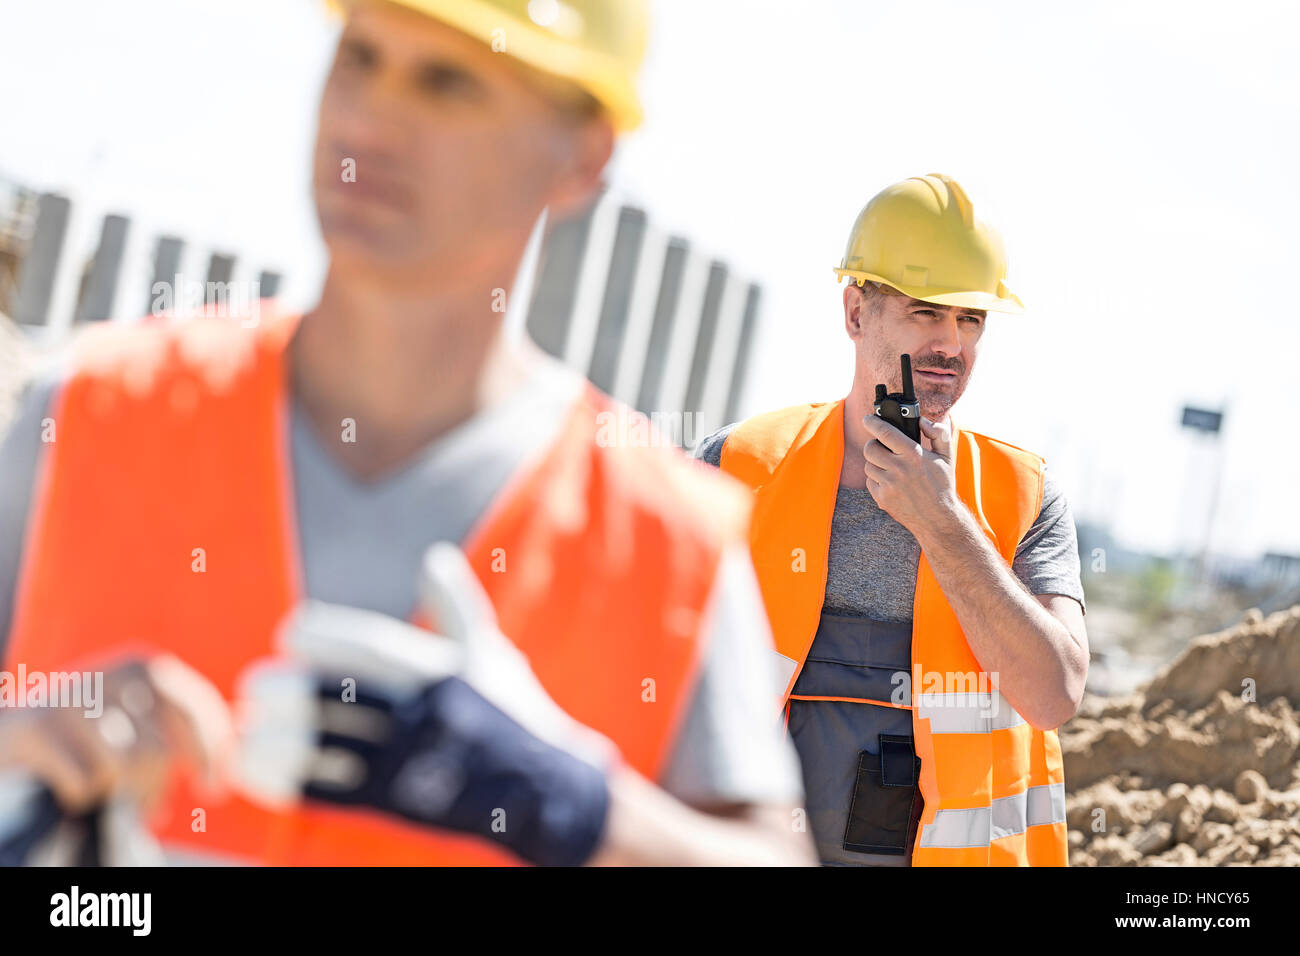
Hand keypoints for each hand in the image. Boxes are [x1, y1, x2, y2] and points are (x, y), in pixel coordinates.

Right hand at [0, 655, 232, 814]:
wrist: (5, 730)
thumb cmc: (83, 731)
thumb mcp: (135, 714)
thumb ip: (182, 722)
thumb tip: (248, 727)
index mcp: (143, 664)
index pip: (196, 714)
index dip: (211, 757)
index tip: (213, 791)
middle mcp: (110, 673)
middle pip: (160, 753)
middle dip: (156, 789)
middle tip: (151, 807)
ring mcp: (69, 699)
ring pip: (123, 769)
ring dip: (119, 795)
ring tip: (111, 795)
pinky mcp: (34, 730)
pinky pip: (83, 784)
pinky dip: (80, 797)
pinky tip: (71, 789)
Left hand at [234, 543, 614, 865]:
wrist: (546, 791)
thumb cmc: (515, 712)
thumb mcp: (490, 652)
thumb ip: (455, 606)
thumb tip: (434, 557)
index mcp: (440, 673)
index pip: (371, 648)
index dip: (324, 636)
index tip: (290, 632)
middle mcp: (422, 714)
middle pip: (341, 698)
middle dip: (289, 691)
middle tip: (252, 684)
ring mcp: (409, 761)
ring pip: (329, 747)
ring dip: (277, 739)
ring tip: (243, 729)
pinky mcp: (398, 801)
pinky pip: (332, 791)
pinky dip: (287, 780)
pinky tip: (253, 769)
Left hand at [860, 414, 960, 540]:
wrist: (937, 518)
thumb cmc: (942, 485)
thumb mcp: (946, 457)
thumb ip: (938, 433)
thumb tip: (923, 420)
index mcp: (914, 455)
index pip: (885, 432)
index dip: (872, 423)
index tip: (867, 418)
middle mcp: (899, 469)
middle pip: (870, 448)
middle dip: (873, 445)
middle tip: (881, 447)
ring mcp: (889, 485)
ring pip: (868, 465)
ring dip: (876, 464)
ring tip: (890, 467)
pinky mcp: (882, 498)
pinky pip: (870, 482)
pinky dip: (877, 480)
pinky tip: (891, 482)